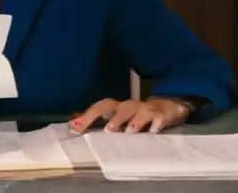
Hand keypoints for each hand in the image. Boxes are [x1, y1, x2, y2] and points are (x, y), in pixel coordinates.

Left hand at [69, 98, 189, 133]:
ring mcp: (144, 109)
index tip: (75, 129)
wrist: (165, 106)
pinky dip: (155, 123)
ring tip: (129, 131)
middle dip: (110, 117)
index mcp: (115, 108)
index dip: (86, 117)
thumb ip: (96, 121)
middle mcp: (127, 106)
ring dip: (134, 120)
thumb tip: (73, 124)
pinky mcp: (160, 114)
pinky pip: (158, 117)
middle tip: (106, 130)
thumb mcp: (116, 117)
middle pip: (116, 106)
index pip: (98, 108)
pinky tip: (152, 131)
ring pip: (138, 110)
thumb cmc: (135, 115)